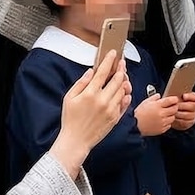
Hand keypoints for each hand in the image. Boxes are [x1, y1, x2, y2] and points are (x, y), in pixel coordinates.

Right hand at [49, 50, 132, 176]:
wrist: (76, 140)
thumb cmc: (70, 120)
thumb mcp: (69, 98)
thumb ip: (80, 83)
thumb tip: (90, 72)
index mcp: (90, 93)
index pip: (103, 72)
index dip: (109, 60)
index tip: (113, 53)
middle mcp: (103, 100)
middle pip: (117, 79)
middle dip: (121, 69)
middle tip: (122, 63)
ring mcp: (111, 109)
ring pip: (123, 90)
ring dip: (124, 81)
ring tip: (122, 77)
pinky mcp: (115, 117)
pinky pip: (125, 103)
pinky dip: (125, 96)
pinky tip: (123, 92)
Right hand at [135, 94, 179, 136]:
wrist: (134, 126)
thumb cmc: (138, 114)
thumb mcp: (145, 102)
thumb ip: (154, 98)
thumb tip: (159, 95)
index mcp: (157, 106)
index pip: (171, 100)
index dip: (174, 99)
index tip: (174, 100)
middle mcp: (161, 114)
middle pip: (175, 109)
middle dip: (174, 107)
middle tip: (171, 107)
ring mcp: (162, 122)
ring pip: (173, 118)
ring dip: (171, 115)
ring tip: (165, 115)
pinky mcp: (162, 129)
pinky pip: (169, 125)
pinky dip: (167, 123)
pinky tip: (162, 121)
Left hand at [172, 92, 194, 130]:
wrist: (176, 116)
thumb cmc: (175, 105)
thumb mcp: (176, 99)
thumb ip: (176, 96)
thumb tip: (170, 92)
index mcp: (192, 99)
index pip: (194, 96)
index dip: (189, 96)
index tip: (184, 96)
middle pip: (192, 106)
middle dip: (182, 106)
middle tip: (175, 106)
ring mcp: (193, 115)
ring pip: (188, 115)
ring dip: (179, 113)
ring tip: (173, 112)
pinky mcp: (190, 122)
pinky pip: (185, 122)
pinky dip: (178, 120)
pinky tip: (174, 118)